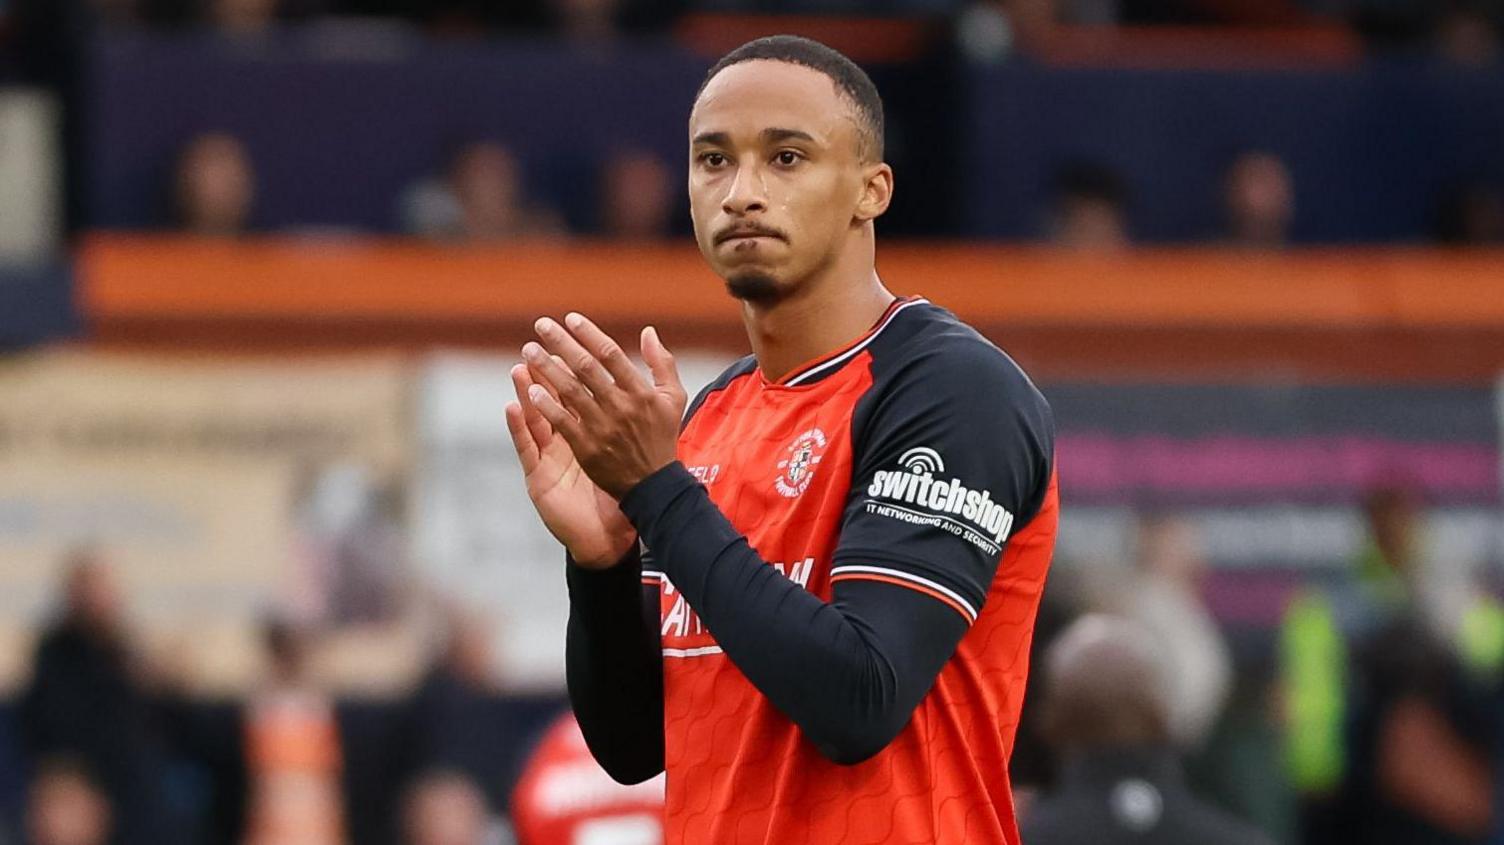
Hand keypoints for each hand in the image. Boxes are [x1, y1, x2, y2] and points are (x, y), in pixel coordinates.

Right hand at [505, 363, 638, 568]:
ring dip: (524, 392)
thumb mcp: (630, 450)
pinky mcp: (538, 477)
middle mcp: (563, 440)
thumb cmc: (618, 493)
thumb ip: (633, 419)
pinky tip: (511, 407)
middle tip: (534, 344)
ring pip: (533, 418)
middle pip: (550, 399)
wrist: (608, 536)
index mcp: (584, 430)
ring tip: (518, 367)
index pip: (574, 391)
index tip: (566, 339)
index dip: (568, 366)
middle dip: (543, 370)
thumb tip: (640, 386)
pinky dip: (518, 427)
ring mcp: (548, 457)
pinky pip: (527, 448)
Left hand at [521, 313, 686, 499]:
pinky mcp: (587, 448)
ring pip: (570, 391)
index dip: (588, 334)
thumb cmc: (662, 437)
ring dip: (547, 368)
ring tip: (529, 350)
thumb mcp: (673, 398)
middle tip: (540, 325)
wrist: (654, 485)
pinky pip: (563, 421)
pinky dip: (547, 404)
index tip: (570, 319)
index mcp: (641, 392)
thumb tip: (648, 331)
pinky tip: (531, 388)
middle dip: (560, 343)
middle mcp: (621, 406)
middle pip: (585, 367)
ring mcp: (602, 427)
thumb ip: (662, 363)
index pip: (611, 354)